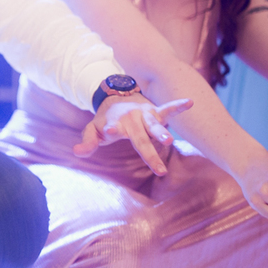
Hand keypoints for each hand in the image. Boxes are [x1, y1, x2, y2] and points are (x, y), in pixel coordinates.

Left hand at [73, 95, 191, 175]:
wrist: (117, 98)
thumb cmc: (106, 120)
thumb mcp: (93, 130)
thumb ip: (87, 142)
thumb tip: (77, 153)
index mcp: (115, 123)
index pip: (113, 128)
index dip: (111, 129)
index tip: (109, 131)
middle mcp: (131, 119)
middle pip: (140, 138)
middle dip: (149, 153)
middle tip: (158, 170)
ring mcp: (144, 115)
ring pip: (154, 125)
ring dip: (162, 132)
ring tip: (170, 141)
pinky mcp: (156, 111)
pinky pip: (168, 108)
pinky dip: (178, 105)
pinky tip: (190, 102)